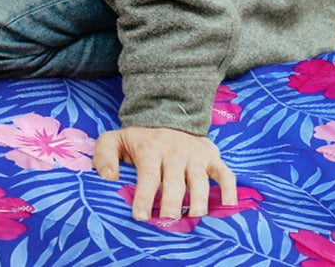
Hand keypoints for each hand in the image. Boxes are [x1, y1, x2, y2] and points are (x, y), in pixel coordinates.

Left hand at [94, 125, 236, 220]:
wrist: (167, 113)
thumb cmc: (139, 138)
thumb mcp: (115, 139)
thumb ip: (104, 155)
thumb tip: (109, 177)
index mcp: (150, 149)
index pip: (148, 176)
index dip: (145, 197)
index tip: (141, 216)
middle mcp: (174, 152)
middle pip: (175, 181)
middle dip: (173, 202)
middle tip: (169, 220)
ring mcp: (194, 155)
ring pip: (199, 179)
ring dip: (199, 199)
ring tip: (194, 216)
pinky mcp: (211, 157)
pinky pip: (225, 173)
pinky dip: (230, 189)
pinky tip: (228, 205)